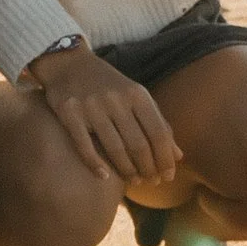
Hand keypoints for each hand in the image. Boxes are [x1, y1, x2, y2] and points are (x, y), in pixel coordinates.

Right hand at [25, 43, 180, 185]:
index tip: (167, 177)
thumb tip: (178, 156)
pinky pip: (85, 146)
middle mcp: (116, 100)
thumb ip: (157, 123)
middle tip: (150, 182)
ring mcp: (91, 106)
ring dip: (127, 170)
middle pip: (138, 145)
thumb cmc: (108, 84)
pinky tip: (104, 176)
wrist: (68, 63)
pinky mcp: (69, 113)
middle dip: (148, 168)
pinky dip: (95, 164)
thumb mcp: (136, 97)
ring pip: (115, 148)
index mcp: (137, 94)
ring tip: (133, 180)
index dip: (165, 159)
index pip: (159, 133)